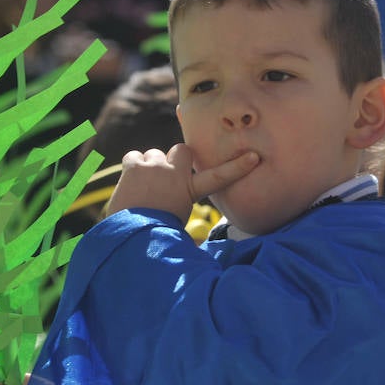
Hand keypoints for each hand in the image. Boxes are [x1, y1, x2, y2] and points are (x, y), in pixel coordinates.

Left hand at [107, 143, 258, 223]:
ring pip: (153, 154)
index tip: (254, 157)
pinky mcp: (134, 166)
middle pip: (181, 150)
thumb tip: (187, 233)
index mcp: (191, 190)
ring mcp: (155, 166)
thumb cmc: (155, 233)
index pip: (219, 177)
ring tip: (143, 187)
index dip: (238, 167)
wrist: (132, 233)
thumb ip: (182, 210)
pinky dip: (131, 167)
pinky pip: (133, 156)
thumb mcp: (178, 223)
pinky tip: (130, 183)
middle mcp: (175, 173)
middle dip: (174, 160)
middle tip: (165, 177)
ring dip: (149, 166)